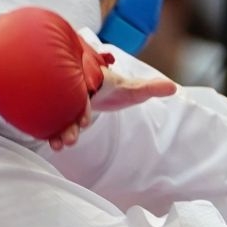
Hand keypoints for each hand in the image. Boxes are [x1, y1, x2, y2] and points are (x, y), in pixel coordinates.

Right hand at [46, 69, 176, 149]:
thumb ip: (150, 88)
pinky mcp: (62, 113)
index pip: (85, 91)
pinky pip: (55, 121)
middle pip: (69, 104)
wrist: (95, 87)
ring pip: (60, 114)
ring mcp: (66, 102)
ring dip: (59, 131)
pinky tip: (54, 146)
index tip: (87, 120)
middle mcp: (75, 89)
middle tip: (71, 139)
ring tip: (58, 146)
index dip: (85, 106)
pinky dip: (53, 132)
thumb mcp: (132, 89)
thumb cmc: (113, 88)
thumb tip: (173, 87)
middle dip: (70, 123)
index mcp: (90, 80)